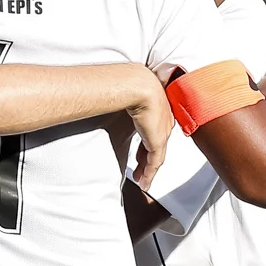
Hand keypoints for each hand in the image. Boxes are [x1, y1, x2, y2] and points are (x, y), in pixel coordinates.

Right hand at [126, 69, 173, 189]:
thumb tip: (102, 99)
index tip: (140, 154)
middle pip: (156, 144)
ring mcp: (162, 130)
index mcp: (157, 106)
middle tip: (141, 171)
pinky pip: (155, 162)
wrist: (137, 85)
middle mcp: (163, 119)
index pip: (153, 130)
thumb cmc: (127, 83)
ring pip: (156, 156)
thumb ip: (119, 102)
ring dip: (148, 170)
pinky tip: (145, 182)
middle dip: (147, 159)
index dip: (146, 144)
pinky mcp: (158, 140)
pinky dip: (150, 173)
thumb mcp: (124, 95)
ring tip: (142, 181)